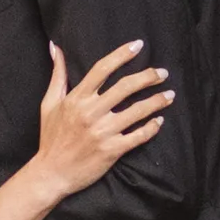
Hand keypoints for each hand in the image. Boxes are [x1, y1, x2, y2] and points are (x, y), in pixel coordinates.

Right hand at [31, 39, 172, 199]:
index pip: (102, 69)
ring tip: (170, 95)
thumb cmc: (51, 138)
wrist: (51, 174)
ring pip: (137, 111)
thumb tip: (57, 47)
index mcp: (77, 99)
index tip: (138, 45)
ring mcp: (102, 132)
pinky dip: (152, 127)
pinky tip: (159, 121)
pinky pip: (138, 136)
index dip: (121, 54)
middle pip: (126, 86)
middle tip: (163, 72)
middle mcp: (91, 113)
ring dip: (157, 101)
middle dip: (148, 76)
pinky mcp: (111, 150)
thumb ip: (57, 75)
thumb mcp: (49, 104)